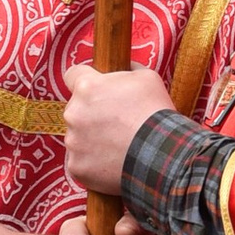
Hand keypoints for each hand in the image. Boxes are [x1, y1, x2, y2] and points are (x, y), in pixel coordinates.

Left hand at [60, 60, 173, 200]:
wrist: (162, 155)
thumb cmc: (155, 113)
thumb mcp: (147, 77)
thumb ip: (127, 69)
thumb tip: (124, 67)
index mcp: (87, 87)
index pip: (72, 75)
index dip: (85, 80)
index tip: (95, 89)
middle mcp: (73, 113)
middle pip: (76, 109)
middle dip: (91, 114)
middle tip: (116, 123)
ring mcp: (73, 142)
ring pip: (78, 137)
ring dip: (92, 139)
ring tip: (118, 145)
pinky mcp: (76, 167)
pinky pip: (81, 162)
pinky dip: (94, 163)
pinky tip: (113, 162)